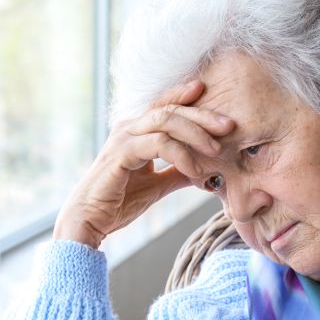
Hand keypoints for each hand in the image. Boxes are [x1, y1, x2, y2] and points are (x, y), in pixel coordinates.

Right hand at [53, 80, 234, 248]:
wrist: (90, 220)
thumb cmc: (118, 201)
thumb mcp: (157, 184)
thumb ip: (177, 172)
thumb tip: (207, 170)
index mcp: (136, 131)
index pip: (167, 106)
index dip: (189, 100)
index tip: (217, 103)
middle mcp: (129, 128)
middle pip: (170, 109)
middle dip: (202, 116)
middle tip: (229, 125)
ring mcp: (124, 138)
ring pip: (165, 121)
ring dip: (195, 134)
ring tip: (216, 150)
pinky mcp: (121, 153)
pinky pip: (158, 144)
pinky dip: (180, 154)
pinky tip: (195, 170)